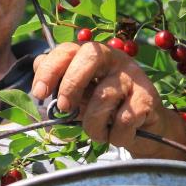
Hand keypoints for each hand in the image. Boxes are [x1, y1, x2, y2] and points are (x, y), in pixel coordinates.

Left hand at [30, 41, 172, 155]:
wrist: (145, 129)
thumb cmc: (107, 110)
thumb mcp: (80, 96)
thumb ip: (60, 84)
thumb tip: (38, 72)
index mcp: (92, 55)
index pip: (66, 50)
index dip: (50, 69)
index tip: (40, 93)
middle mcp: (114, 59)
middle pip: (89, 56)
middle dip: (70, 84)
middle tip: (65, 108)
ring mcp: (132, 77)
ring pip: (102, 98)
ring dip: (93, 126)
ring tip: (98, 132)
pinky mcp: (147, 98)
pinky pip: (122, 121)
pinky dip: (115, 136)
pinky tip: (118, 134)